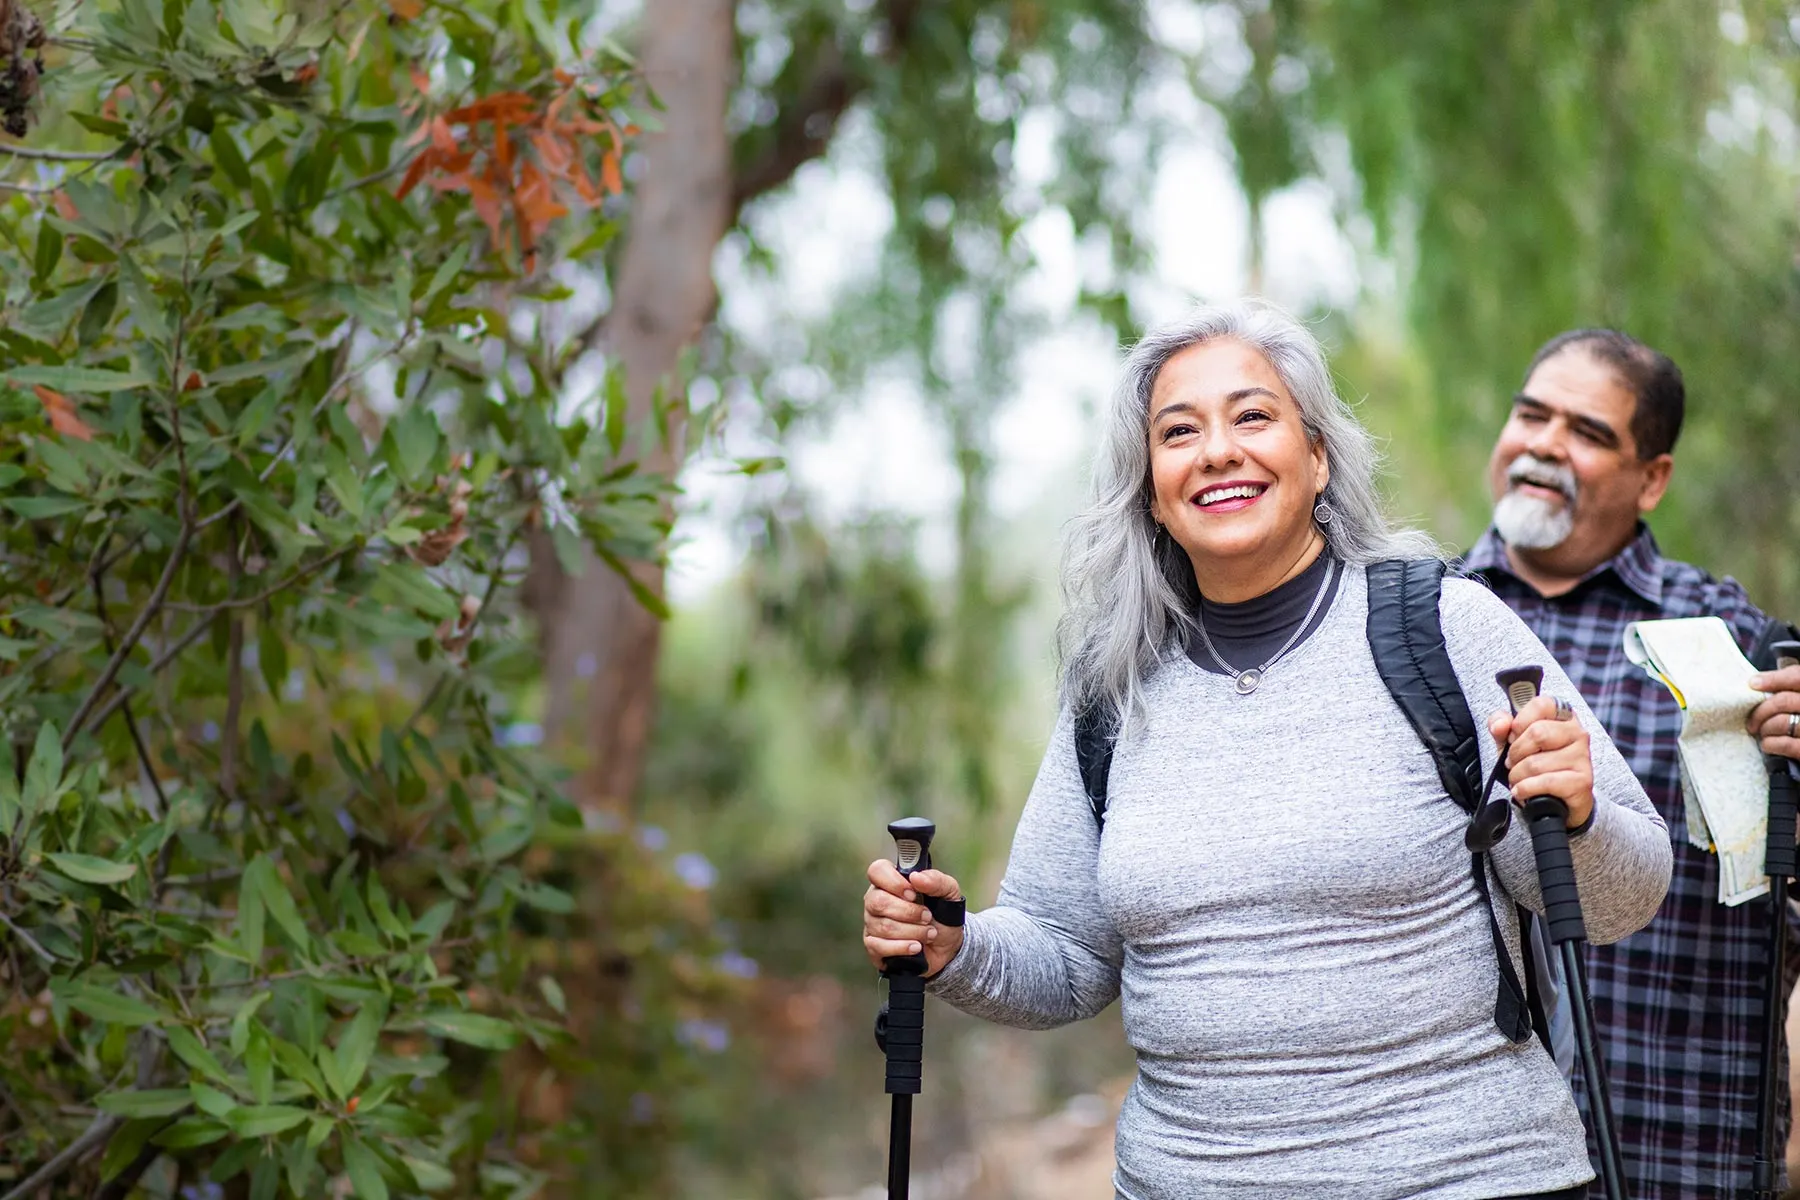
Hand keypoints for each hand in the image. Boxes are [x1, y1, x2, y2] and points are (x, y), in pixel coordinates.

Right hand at [863, 859, 964, 976]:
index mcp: (891, 881)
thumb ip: (936, 881)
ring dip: (913, 932)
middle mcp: (876, 900)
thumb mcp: (949, 893)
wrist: (947, 947)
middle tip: (927, 916)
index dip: (894, 883)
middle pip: (878, 901)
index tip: (913, 894)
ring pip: (883, 926)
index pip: (877, 871)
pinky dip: (902, 947)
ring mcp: (872, 923)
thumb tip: (916, 877)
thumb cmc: (943, 915)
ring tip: (929, 933)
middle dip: (909, 912)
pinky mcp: (873, 946)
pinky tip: (916, 947)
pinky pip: (879, 946)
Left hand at [1487, 693, 1594, 829]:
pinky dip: (1525, 788)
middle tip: (1513, 762)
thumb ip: (1501, 726)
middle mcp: (1578, 732)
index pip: (1541, 704)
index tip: (1513, 736)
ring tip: (1519, 778)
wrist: (1556, 799)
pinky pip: (1545, 782)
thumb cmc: (1536, 764)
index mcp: (1563, 716)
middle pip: (1537, 733)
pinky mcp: (1582, 781)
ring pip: (1536, 762)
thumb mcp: (1513, 741)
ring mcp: (1583, 757)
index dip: (1520, 721)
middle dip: (1516, 752)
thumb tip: (1500, 724)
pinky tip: (1522, 790)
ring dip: (1517, 775)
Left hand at [1747, 665, 1799, 761]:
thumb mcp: (1798, 703)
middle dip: (1761, 711)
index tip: (1753, 684)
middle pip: (1784, 700)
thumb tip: (1758, 681)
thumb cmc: (1799, 721)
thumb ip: (1788, 690)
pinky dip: (1770, 744)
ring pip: (1782, 721)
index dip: (1774, 679)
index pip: (1797, 677)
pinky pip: (1785, 744)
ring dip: (1765, 728)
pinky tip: (1768, 745)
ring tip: (1763, 733)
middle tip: (1751, 721)